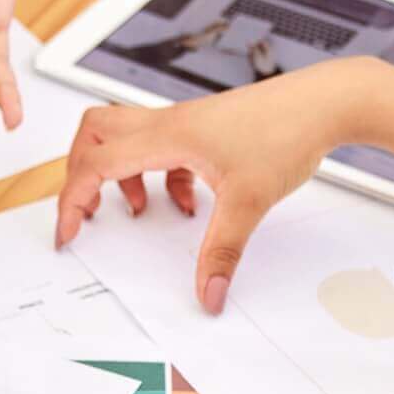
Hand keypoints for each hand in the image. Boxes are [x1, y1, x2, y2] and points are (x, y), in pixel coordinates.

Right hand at [56, 61, 363, 313]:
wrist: (325, 103)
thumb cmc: (287, 132)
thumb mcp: (250, 203)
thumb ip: (222, 252)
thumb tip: (206, 291)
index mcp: (167, 136)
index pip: (96, 163)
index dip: (73, 199)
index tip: (69, 231)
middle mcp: (168, 123)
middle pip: (95, 133)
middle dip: (81, 173)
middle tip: (87, 211)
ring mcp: (186, 122)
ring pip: (126, 137)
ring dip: (120, 175)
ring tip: (140, 211)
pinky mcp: (204, 128)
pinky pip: (160, 147)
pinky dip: (158, 175)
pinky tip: (188, 202)